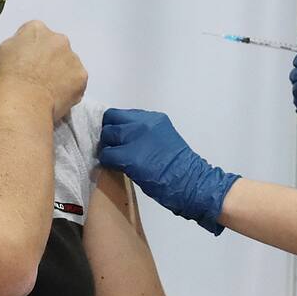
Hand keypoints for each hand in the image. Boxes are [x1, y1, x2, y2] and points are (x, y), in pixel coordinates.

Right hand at [0, 20, 87, 121]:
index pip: (35, 34)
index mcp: (36, 29)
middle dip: (49, 59)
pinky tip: (56, 99)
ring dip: (61, 74)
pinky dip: (69, 89)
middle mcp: (58, 39)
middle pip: (55, 47)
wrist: (20, 103)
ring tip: (46, 91)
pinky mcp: (81, 77)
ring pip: (68, 64)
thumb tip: (21, 53)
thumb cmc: (4, 79)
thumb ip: (15, 47)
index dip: (29, 50)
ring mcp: (72, 58)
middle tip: (37, 78)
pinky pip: (76, 82)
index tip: (25, 63)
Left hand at [98, 109, 238, 235]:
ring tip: (115, 158)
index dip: (116, 124)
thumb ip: (145, 132)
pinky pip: (107, 155)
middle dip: (109, 134)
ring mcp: (135, 138)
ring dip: (108, 147)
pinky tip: (116, 168)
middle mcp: (143, 123)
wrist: (190, 182)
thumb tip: (125, 137)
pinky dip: (107, 162)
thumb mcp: (163, 138)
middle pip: (111, 120)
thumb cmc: (180, 167)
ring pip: (107, 136)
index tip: (117, 136)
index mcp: (153, 118)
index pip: (123, 114)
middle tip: (113, 147)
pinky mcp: (128, 156)